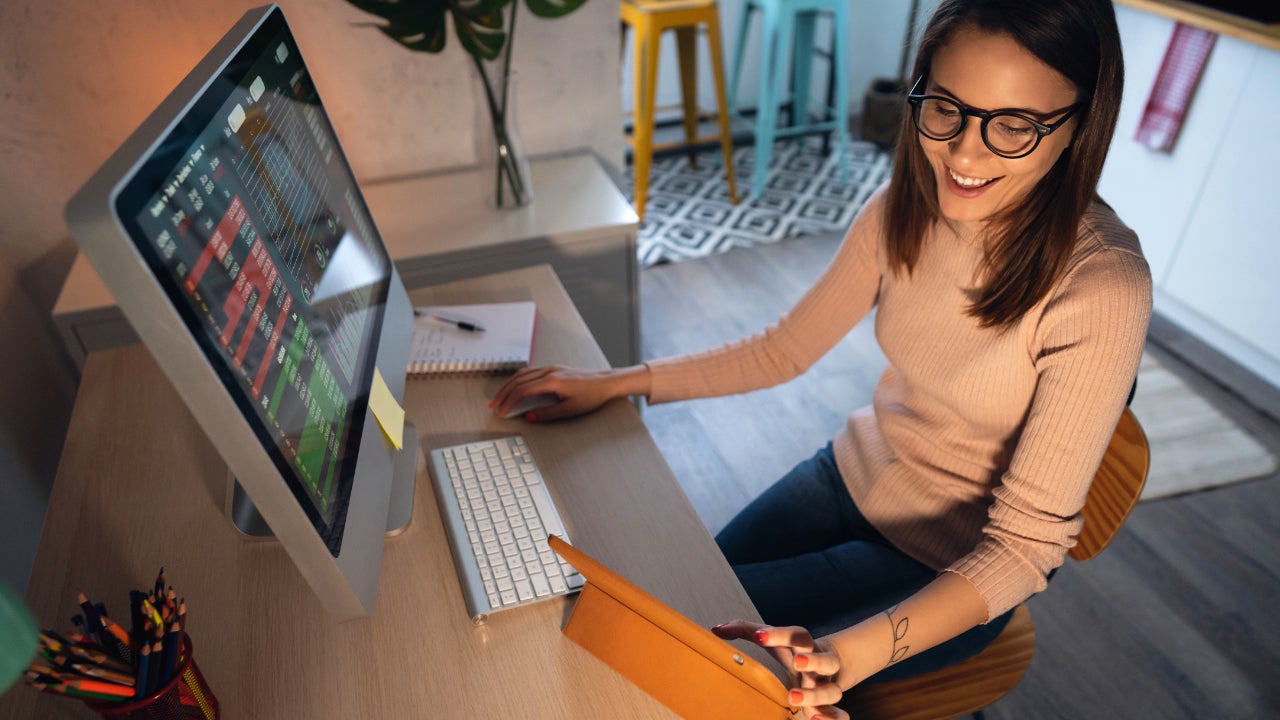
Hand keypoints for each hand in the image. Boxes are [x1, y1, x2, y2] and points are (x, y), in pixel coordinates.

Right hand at [489, 365, 642, 421]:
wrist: (606, 383)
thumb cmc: (592, 395)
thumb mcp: (570, 410)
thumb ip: (547, 413)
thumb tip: (530, 417)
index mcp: (551, 381)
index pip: (522, 390)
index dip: (509, 402)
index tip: (502, 411)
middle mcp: (549, 371)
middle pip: (518, 381)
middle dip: (504, 394)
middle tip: (494, 405)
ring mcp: (551, 368)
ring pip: (522, 374)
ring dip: (509, 386)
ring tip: (500, 397)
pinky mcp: (554, 369)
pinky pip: (530, 372)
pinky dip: (518, 380)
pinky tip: (515, 386)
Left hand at [712, 620, 846, 719]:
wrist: (826, 663)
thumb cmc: (790, 649)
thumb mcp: (771, 637)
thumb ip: (744, 630)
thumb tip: (716, 629)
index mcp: (803, 644)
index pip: (797, 634)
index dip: (779, 634)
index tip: (759, 636)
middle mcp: (819, 664)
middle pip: (824, 659)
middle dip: (813, 660)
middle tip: (797, 663)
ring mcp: (826, 685)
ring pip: (832, 689)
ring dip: (816, 694)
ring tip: (793, 698)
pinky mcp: (829, 705)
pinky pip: (839, 714)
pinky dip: (833, 719)